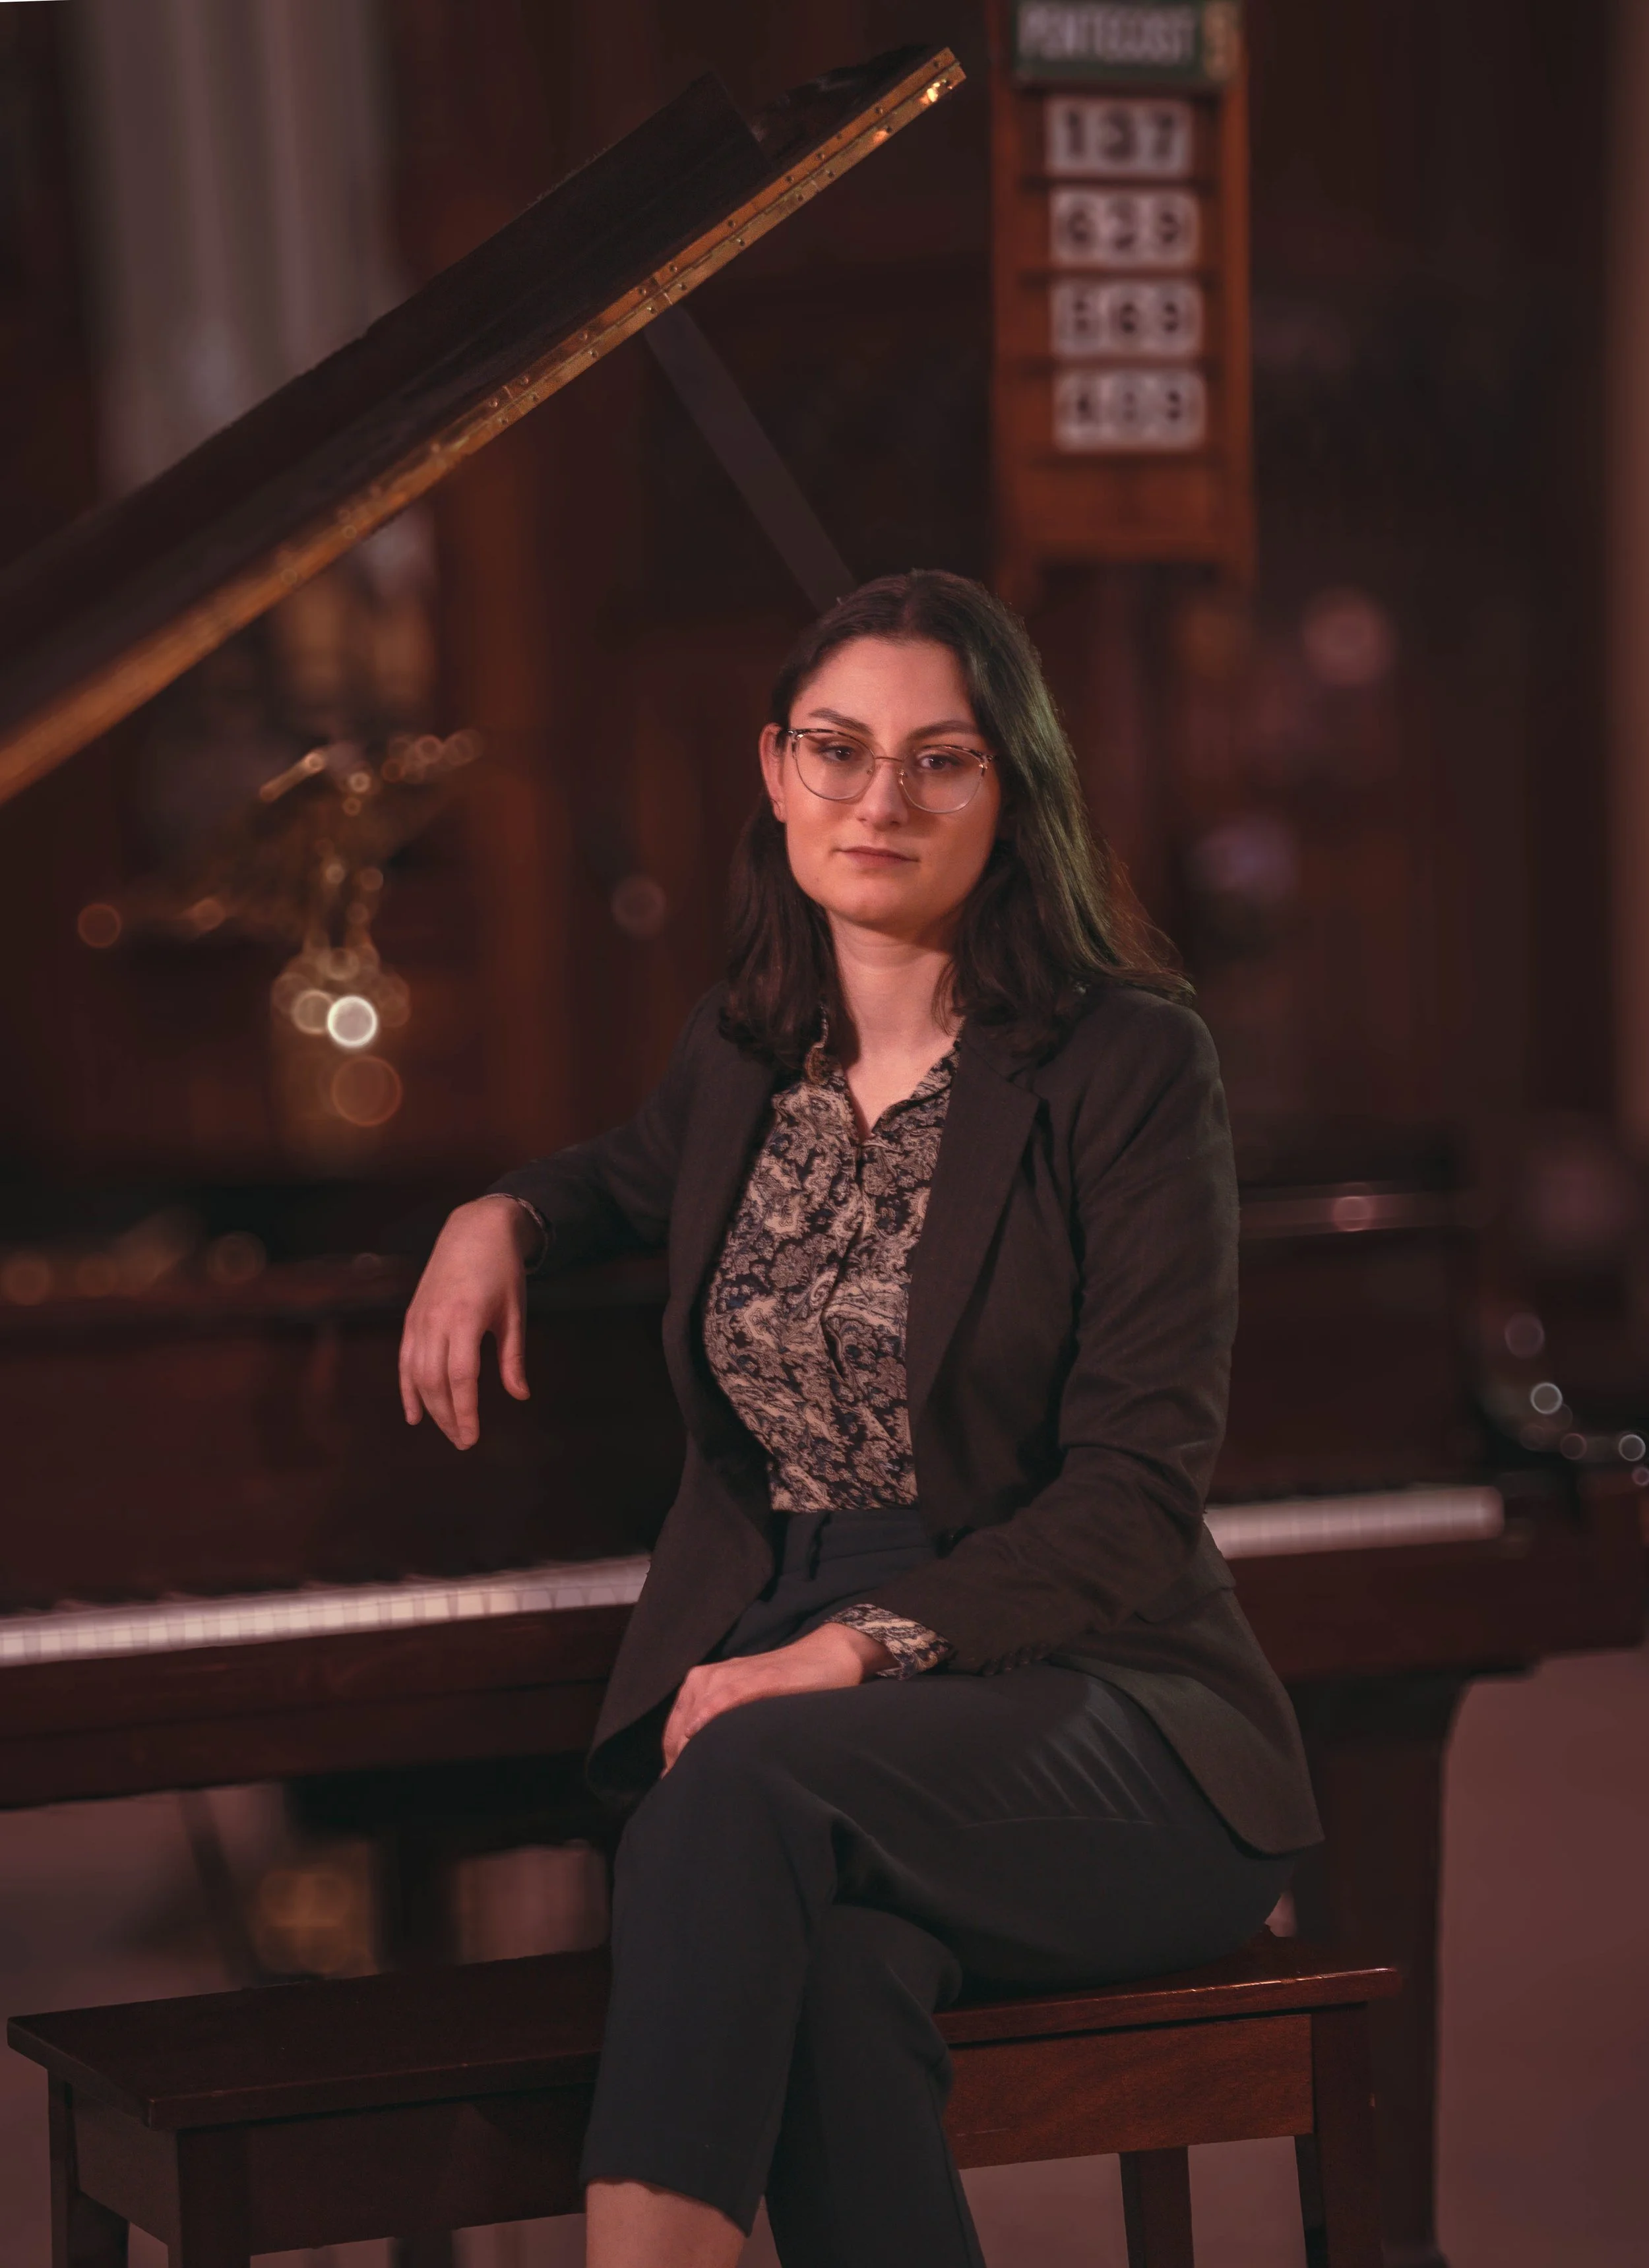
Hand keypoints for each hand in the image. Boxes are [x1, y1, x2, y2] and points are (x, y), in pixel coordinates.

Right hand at [398, 1195, 534, 1446]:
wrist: (475, 1230)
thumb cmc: (502, 1271)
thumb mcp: (515, 1312)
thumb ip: (513, 1357)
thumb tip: (520, 1396)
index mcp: (466, 1318)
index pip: (461, 1378)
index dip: (465, 1411)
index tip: (472, 1438)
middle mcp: (436, 1320)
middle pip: (434, 1382)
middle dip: (447, 1417)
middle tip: (463, 1442)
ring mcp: (419, 1319)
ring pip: (416, 1374)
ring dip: (429, 1408)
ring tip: (447, 1430)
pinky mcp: (412, 1317)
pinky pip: (405, 1360)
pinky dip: (407, 1389)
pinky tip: (414, 1415)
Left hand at [662, 1622, 892, 1770]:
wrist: (828, 1655)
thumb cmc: (786, 1685)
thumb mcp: (746, 1705)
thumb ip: (722, 1726)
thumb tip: (699, 1766)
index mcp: (704, 1683)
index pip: (674, 1730)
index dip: (673, 1761)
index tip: (676, 1788)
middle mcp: (711, 1676)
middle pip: (679, 1726)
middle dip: (679, 1758)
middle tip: (685, 1789)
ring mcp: (735, 1675)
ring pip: (697, 1711)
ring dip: (688, 1743)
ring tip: (689, 1777)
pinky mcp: (760, 1678)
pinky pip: (727, 1694)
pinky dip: (711, 1711)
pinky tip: (700, 1729)